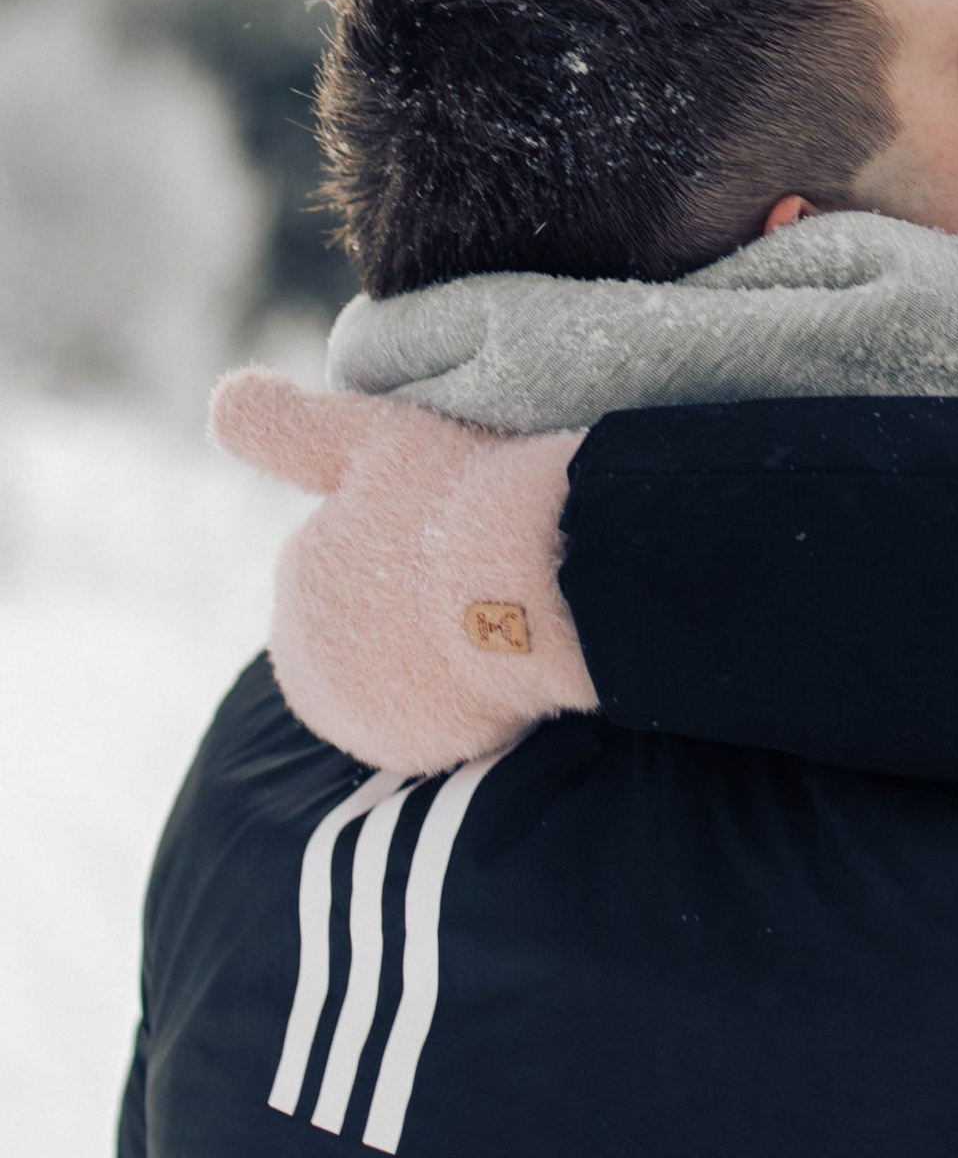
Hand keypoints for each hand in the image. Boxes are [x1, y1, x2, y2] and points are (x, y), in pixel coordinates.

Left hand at [214, 368, 593, 773]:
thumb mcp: (364, 436)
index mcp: (296, 578)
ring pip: (398, 673)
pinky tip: (498, 657)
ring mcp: (356, 714)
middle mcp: (303, 659)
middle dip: (407, 604)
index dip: (407, 539)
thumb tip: (220, 405)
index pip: (349, 561)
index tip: (451, 528)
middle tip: (474, 572)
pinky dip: (461, 696)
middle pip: (366, 625)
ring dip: (431, 653)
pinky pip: (435, 718)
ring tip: (490, 613)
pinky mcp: (410, 752)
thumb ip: (282, 424)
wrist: (536, 578)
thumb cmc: (459, 495)